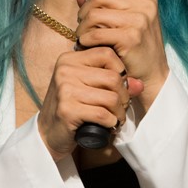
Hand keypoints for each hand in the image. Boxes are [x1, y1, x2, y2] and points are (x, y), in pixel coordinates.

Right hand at [37, 46, 143, 161]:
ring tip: (116, 118)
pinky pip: (102, 114)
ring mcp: (65, 90)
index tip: (119, 86)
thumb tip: (139, 85)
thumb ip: (114, 82)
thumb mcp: (89, 88)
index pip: (106, 54)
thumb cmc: (72, 108)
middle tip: (121, 107)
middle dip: (124, 96)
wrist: (48, 134)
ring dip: (119, 112)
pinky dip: (110, 122)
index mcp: (69, 60)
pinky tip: (108, 125)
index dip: (120, 70)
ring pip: (110, 98)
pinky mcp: (67, 110)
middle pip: (112, 78)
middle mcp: (65, 71)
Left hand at [75, 0, 168, 109]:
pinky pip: (95, 32)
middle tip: (84, 26)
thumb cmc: (136, 49)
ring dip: (82, 27)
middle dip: (85, 11)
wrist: (153, 76)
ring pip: (94, 13)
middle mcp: (145, 5)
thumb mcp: (124, 22)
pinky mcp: (130, 38)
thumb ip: (102, 5)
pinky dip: (85, 40)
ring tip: (84, 37)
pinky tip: (87, 46)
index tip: (95, 3)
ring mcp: (139, 21)